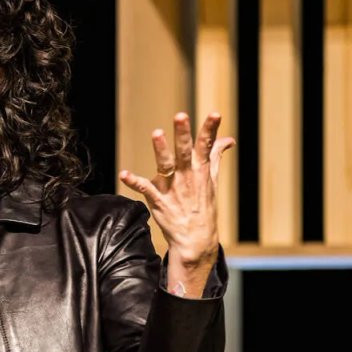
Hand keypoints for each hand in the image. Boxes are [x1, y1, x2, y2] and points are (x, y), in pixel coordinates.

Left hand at [118, 112, 234, 271]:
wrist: (196, 237)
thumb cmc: (203, 205)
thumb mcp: (212, 179)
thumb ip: (215, 156)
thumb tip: (228, 139)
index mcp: (200, 170)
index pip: (206, 145)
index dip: (210, 129)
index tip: (216, 114)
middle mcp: (187, 176)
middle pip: (184, 151)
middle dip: (183, 134)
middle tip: (180, 116)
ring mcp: (173, 188)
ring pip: (166, 165)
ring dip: (161, 150)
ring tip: (156, 134)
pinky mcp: (159, 200)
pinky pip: (145, 189)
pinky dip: (133, 181)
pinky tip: (123, 174)